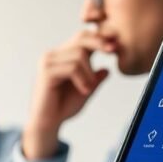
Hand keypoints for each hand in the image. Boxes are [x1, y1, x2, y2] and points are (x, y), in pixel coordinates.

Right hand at [22, 30, 116, 158]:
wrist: (47, 124)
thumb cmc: (63, 107)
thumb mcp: (85, 90)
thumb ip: (94, 79)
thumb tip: (108, 70)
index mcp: (61, 57)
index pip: (82, 38)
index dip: (99, 37)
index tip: (116, 45)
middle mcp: (53, 55)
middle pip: (80, 38)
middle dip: (99, 43)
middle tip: (112, 50)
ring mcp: (48, 62)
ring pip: (79, 55)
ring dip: (90, 73)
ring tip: (89, 89)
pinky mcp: (47, 71)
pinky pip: (72, 68)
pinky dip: (83, 79)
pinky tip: (84, 91)